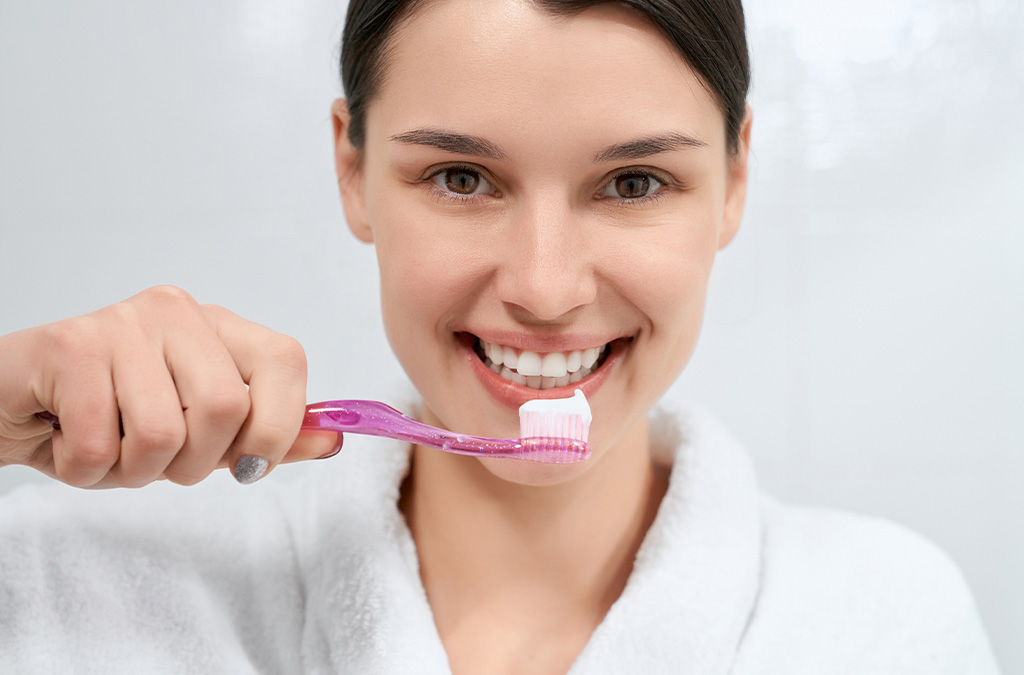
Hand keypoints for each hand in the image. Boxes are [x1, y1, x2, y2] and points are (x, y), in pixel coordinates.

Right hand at [0, 285, 339, 487]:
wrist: (12, 408)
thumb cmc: (111, 419)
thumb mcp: (200, 435)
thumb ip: (267, 435)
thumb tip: (332, 439)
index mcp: (218, 327)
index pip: (287, 360)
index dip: (279, 427)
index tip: (248, 466)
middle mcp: (177, 312)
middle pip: (227, 408)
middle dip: (195, 464)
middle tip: (158, 461)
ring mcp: (122, 322)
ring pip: (165, 433)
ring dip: (136, 471)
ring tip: (111, 448)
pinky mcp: (69, 345)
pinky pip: (102, 444)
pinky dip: (88, 470)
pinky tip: (70, 441)